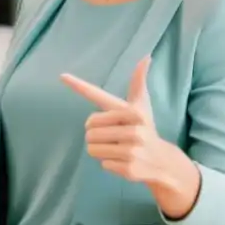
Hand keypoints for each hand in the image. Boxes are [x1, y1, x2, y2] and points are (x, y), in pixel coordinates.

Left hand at [61, 56, 173, 189]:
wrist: (162, 161)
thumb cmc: (145, 128)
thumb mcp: (142, 105)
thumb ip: (139, 81)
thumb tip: (147, 56)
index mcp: (131, 111)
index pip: (99, 96)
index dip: (78, 85)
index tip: (62, 75)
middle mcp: (133, 129)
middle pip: (89, 129)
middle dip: (96, 135)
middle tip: (113, 137)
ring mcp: (131, 149)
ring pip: (92, 148)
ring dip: (100, 150)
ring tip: (118, 149)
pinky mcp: (129, 168)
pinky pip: (103, 163)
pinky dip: (110, 163)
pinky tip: (125, 161)